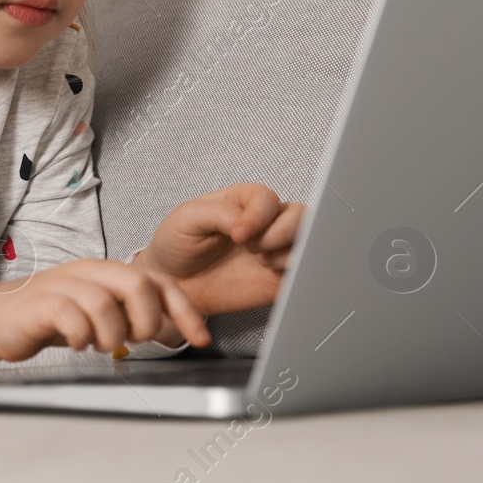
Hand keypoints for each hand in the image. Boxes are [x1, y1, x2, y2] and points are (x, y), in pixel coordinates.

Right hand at [0, 259, 211, 370]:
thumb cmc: (49, 318)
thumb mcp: (97, 314)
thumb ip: (129, 315)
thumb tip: (170, 329)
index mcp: (106, 273)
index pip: (159, 282)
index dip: (185, 310)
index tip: (201, 338)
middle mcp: (87, 273)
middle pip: (136, 282)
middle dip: (147, 318)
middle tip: (135, 340)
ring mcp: (62, 285)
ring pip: (104, 303)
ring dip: (111, 334)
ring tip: (98, 344)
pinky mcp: (40, 304)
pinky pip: (71, 316)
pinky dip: (81, 337)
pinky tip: (76, 344)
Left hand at [135, 184, 303, 316]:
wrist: (173, 283)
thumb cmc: (177, 244)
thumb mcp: (187, 218)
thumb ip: (218, 212)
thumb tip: (246, 223)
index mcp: (243, 202)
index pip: (267, 199)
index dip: (259, 215)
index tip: (238, 234)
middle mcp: (264, 224)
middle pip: (300, 215)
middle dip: (283, 231)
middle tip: (254, 248)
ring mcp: (275, 250)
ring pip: (309, 241)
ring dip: (292, 251)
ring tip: (262, 262)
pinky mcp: (279, 278)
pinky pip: (304, 272)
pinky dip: (298, 272)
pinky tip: (271, 274)